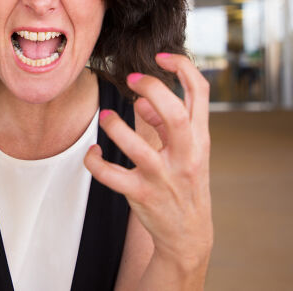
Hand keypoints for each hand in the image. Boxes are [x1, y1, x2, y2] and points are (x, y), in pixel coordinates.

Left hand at [84, 53, 212, 269]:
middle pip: (173, 113)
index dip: (182, 67)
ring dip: (114, 126)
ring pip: (136, 147)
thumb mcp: (187, 150)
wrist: (188, 234)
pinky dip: (95, 161)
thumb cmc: (184, 182)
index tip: (161, 57)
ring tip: (105, 117)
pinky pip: (110, 175)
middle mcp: (185, 155)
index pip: (200, 93)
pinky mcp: (141, 194)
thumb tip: (140, 100)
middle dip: (150, 88)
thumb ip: (165, 123)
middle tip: (131, 79)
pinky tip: (93, 153)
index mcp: (199, 137)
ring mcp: (163, 176)